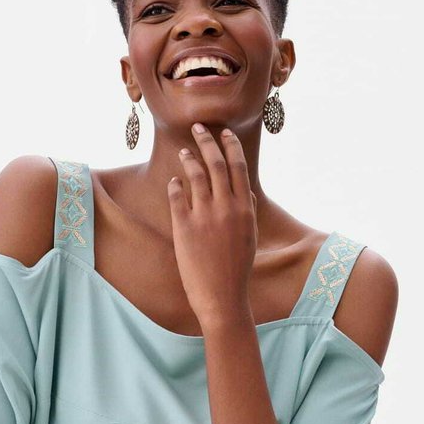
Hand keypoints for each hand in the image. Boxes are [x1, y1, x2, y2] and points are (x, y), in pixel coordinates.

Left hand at [167, 124, 257, 328]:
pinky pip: (177, 196)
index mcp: (244, 208)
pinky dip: (175, 184)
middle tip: (198, 127)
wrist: (223, 296)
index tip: (224, 133)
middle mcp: (226, 207)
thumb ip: (247, 211)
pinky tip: (173, 181)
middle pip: (216, 163)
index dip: (230, 146)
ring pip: (196, 175)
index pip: (238, 166)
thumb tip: (245, 191)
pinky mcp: (184, 227)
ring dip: (189, 159)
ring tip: (184, 152)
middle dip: (207, 141)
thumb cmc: (237, 270)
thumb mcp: (249, 238)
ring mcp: (204, 216)